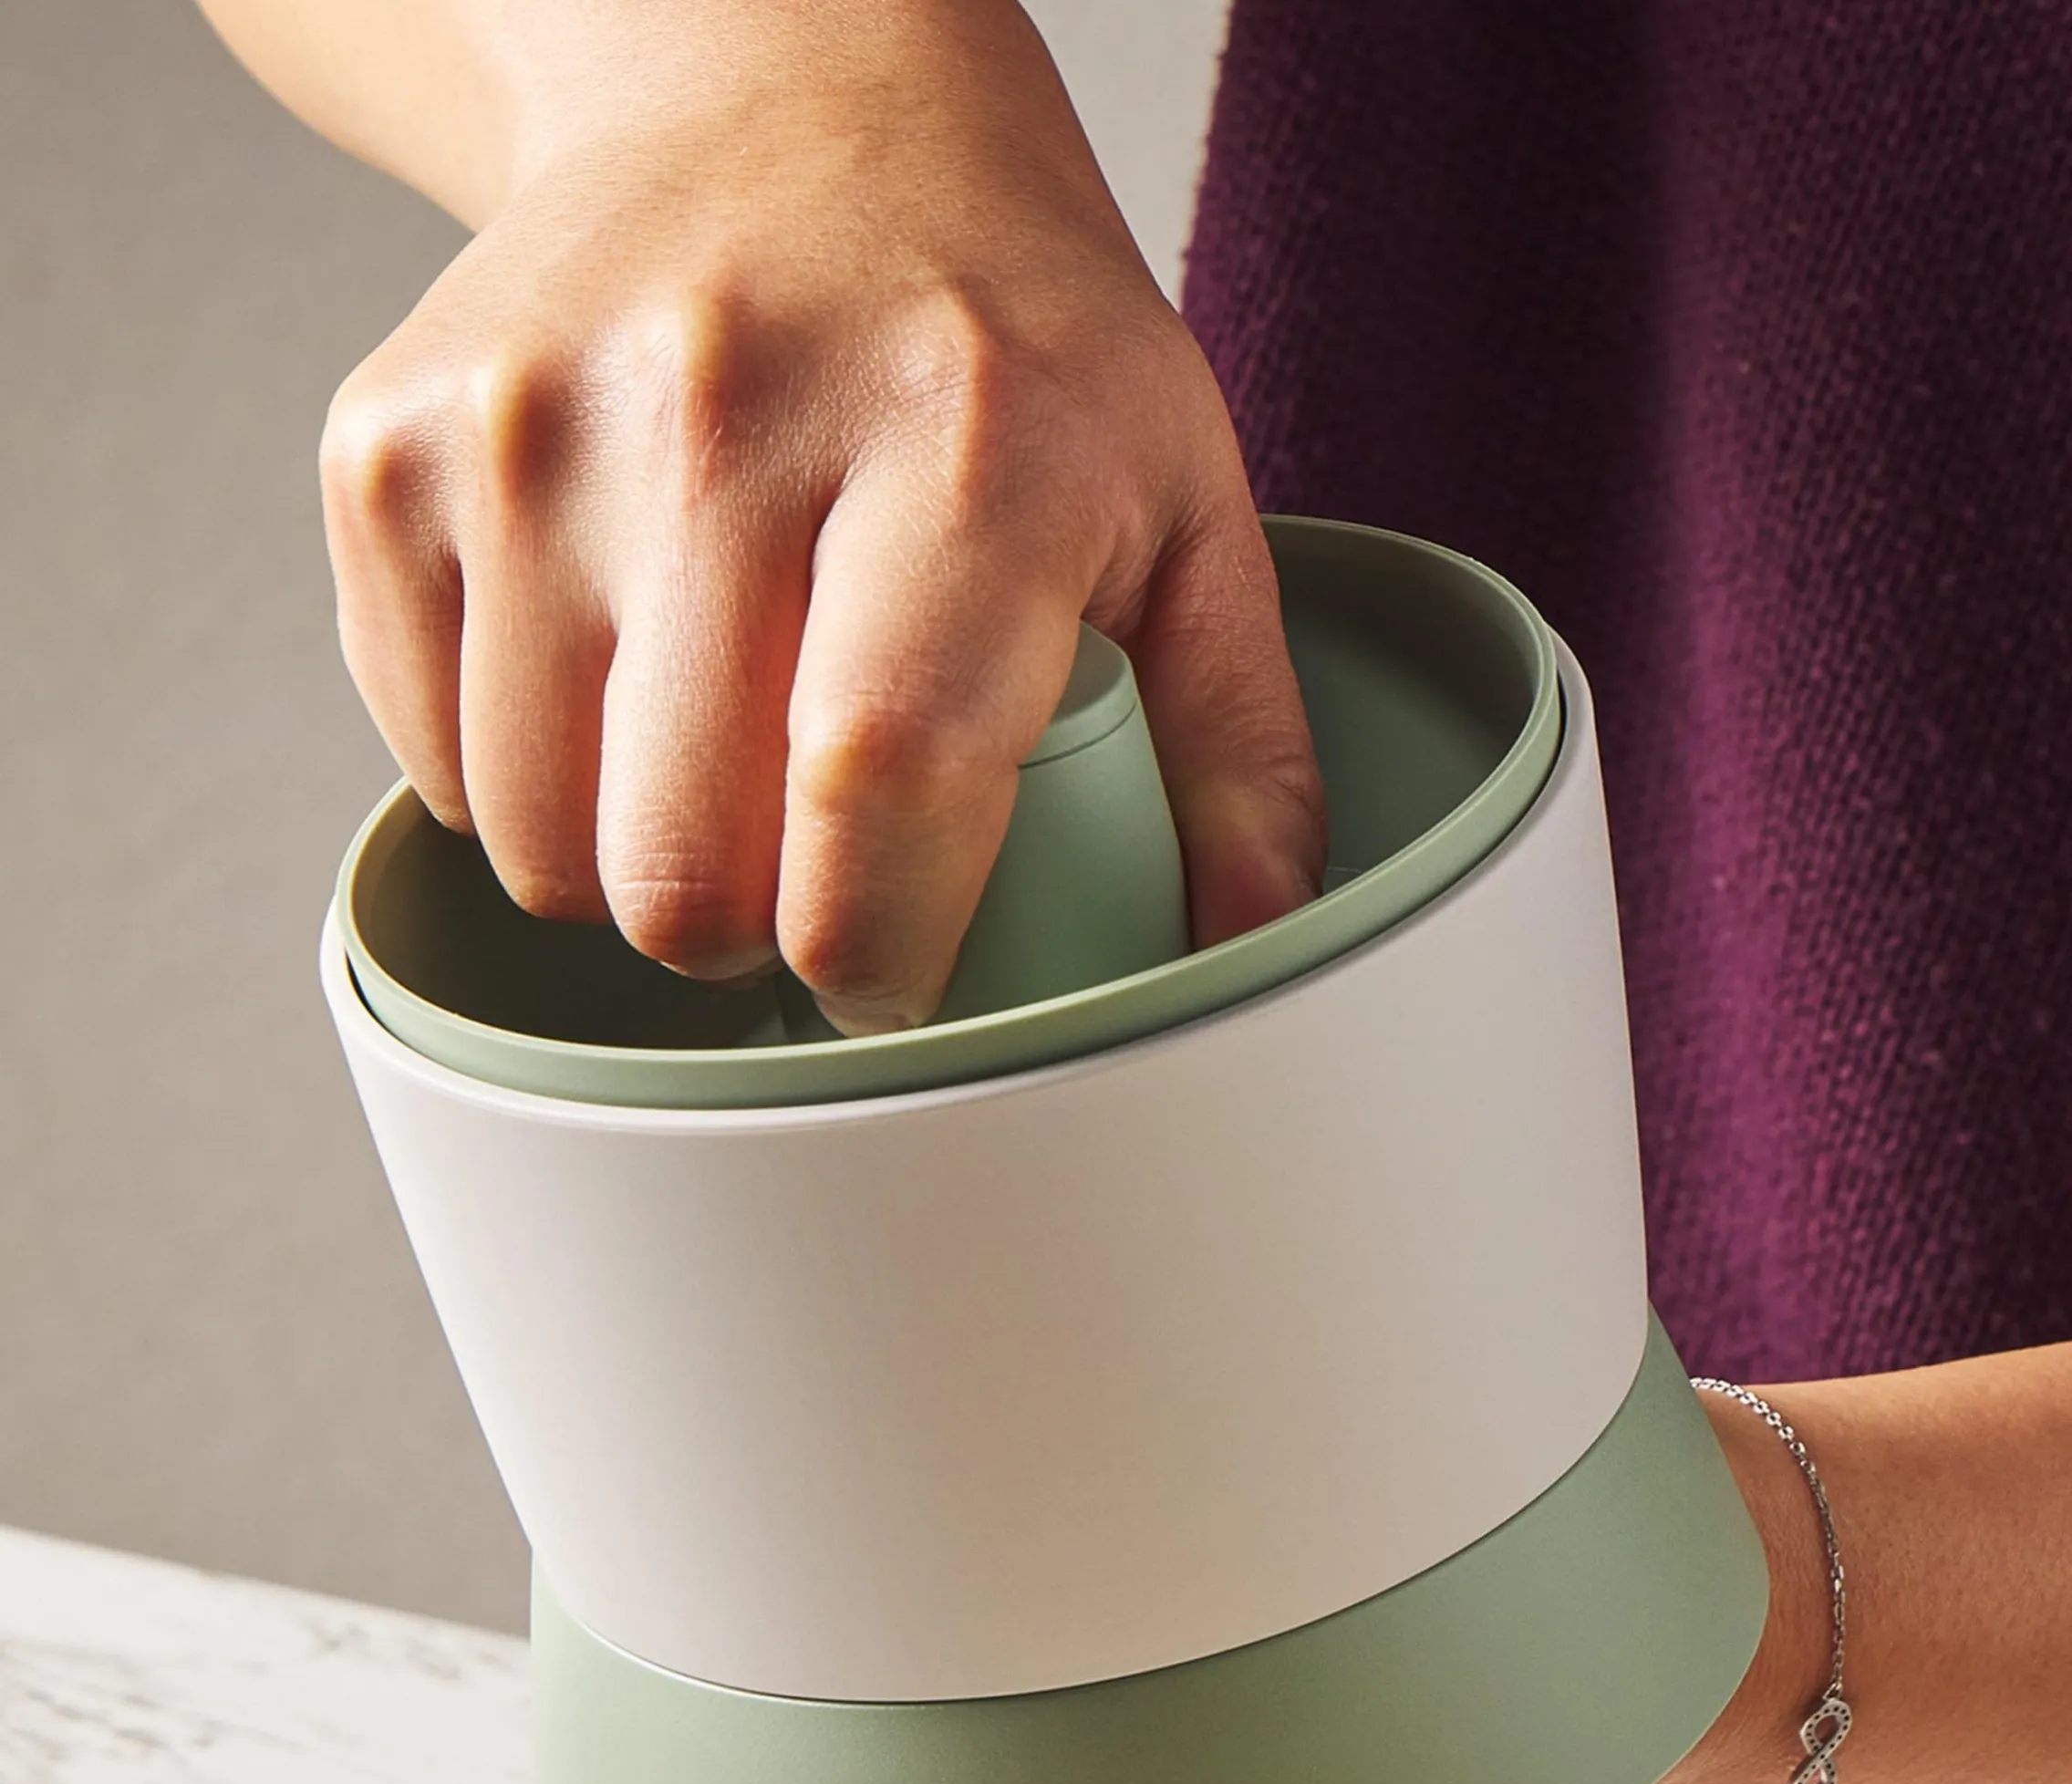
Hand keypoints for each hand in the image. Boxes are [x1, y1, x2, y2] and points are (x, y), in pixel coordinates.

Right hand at [315, 0, 1323, 1031]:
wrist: (773, 89)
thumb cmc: (992, 321)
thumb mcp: (1180, 498)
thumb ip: (1237, 740)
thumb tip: (1250, 934)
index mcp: (958, 438)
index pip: (878, 788)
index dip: (877, 951)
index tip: (897, 974)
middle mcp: (719, 411)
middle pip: (678, 868)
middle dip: (751, 933)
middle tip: (808, 857)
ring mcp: (526, 425)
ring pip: (537, 845)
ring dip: (630, 866)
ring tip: (715, 756)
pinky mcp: (389, 447)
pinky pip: (433, 759)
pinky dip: (520, 778)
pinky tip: (614, 679)